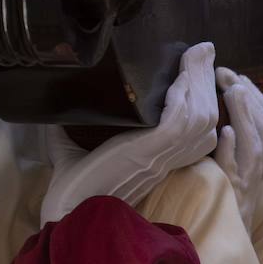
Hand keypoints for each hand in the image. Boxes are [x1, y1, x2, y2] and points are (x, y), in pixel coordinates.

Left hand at [41, 43, 218, 223]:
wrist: (66, 212)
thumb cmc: (70, 188)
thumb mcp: (74, 148)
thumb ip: (71, 126)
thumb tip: (56, 102)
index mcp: (157, 159)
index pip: (196, 129)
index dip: (203, 99)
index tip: (198, 71)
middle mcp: (166, 158)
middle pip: (205, 116)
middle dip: (206, 80)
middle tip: (205, 51)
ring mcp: (159, 156)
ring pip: (200, 115)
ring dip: (199, 81)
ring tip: (198, 55)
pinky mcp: (147, 152)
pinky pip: (180, 121)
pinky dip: (184, 97)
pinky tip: (181, 77)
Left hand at [213, 67, 262, 232]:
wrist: (228, 232)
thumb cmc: (227, 192)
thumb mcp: (236, 162)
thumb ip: (237, 138)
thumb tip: (227, 106)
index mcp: (260, 155)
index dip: (256, 96)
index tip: (238, 75)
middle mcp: (257, 164)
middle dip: (249, 96)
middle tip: (228, 74)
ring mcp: (245, 177)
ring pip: (253, 143)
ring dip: (244, 114)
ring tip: (232, 91)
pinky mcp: (230, 190)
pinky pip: (234, 168)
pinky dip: (231, 149)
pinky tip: (225, 132)